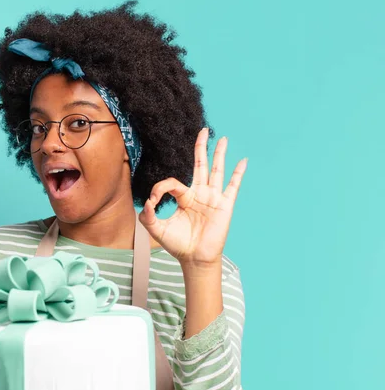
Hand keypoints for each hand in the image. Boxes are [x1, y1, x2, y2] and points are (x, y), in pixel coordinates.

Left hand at [139, 128, 246, 267]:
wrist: (195, 259)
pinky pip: (233, 186)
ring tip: (221, 138)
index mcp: (184, 197)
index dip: (160, 187)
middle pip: (200, 165)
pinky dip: (238, 174)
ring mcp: (213, 198)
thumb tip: (147, 204)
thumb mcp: (157, 230)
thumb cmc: (178, 245)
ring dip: (219, 154)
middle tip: (202, 130)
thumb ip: (148, 217)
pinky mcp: (225, 205)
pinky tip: (243, 161)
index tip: (153, 199)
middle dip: (200, 148)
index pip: (172, 182)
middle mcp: (199, 194)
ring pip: (216, 170)